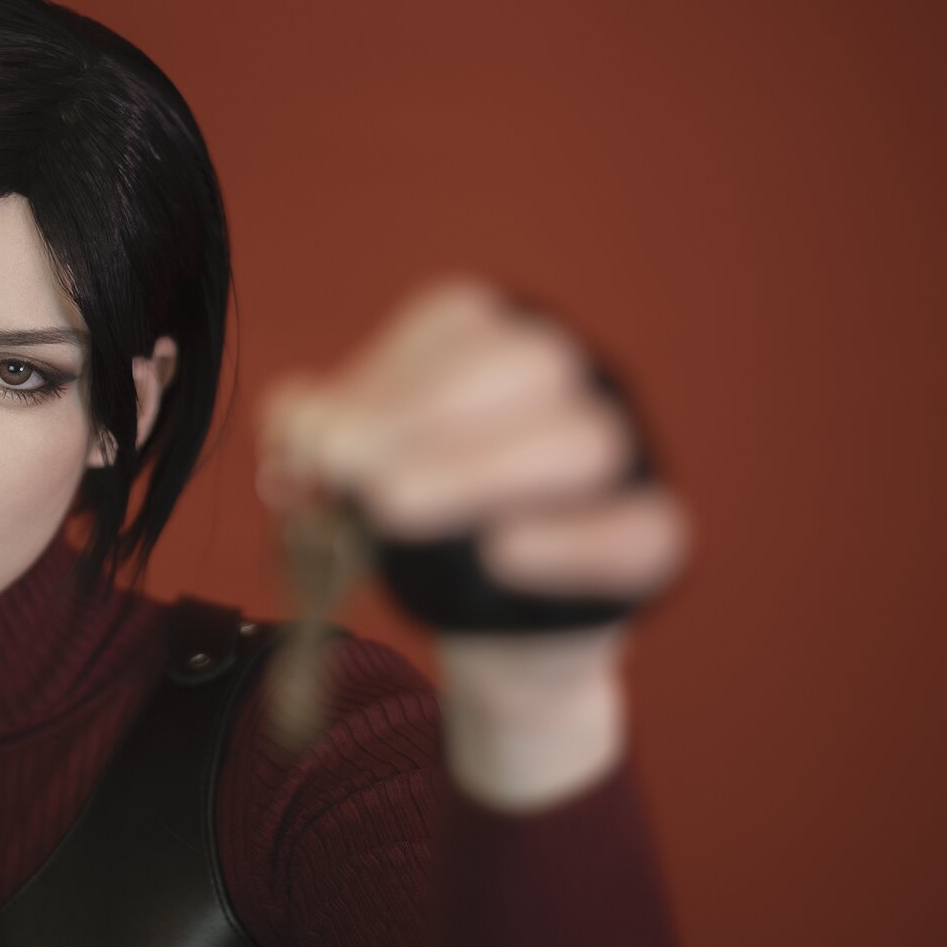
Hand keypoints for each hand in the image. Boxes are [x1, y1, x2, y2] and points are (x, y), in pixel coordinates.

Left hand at [256, 275, 692, 807]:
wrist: (492, 626)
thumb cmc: (425, 528)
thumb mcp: (356, 476)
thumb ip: (316, 444)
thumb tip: (292, 431)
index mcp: (500, 342)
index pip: (456, 320)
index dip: (383, 371)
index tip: (318, 438)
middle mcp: (576, 381)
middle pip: (527, 362)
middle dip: (427, 414)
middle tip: (349, 475)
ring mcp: (627, 456)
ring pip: (585, 440)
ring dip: (479, 469)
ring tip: (392, 509)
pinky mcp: (654, 539)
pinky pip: (642, 529)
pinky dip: (568, 541)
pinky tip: (500, 552)